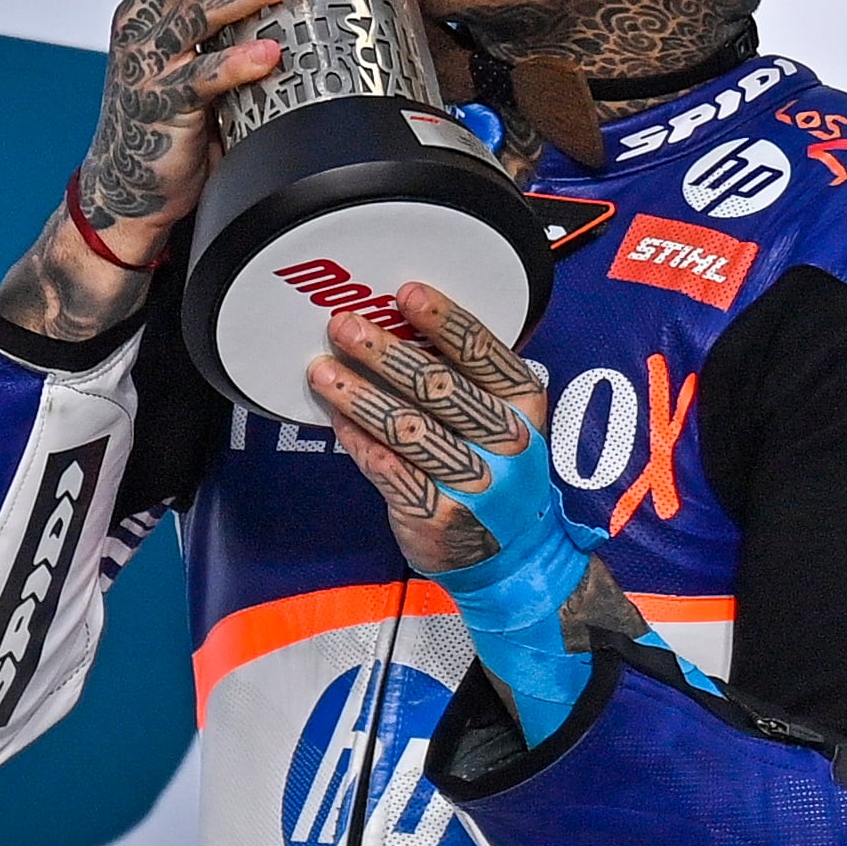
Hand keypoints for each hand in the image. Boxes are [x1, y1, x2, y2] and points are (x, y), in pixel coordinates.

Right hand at [0, 0, 308, 339]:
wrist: (124, 188)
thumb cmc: (165, 111)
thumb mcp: (184, 47)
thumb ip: (214, 9)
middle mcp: (143, 21)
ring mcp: (150, 64)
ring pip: (200, 13)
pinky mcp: (164, 109)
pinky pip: (203, 81)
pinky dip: (238, 64)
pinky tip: (270, 54)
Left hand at [308, 283, 546, 573]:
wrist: (512, 552)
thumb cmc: (494, 466)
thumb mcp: (501, 416)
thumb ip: (461, 377)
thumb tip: (391, 325)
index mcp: (523, 402)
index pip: (483, 352)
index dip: (443, 320)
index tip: (405, 293)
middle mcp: (506, 440)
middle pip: (440, 387)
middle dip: (386, 353)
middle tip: (344, 326)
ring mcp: (476, 482)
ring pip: (408, 429)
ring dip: (360, 395)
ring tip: (323, 370)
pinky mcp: (439, 514)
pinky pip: (389, 470)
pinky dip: (359, 441)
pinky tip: (336, 417)